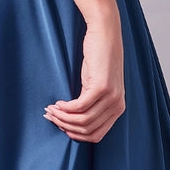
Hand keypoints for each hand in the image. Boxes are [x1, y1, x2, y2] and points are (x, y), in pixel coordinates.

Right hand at [44, 12, 125, 142]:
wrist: (104, 34)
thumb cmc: (99, 58)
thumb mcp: (98, 86)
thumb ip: (92, 105)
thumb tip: (71, 121)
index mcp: (118, 109)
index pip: (96, 135)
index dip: (75, 134)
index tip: (61, 126)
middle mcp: (118, 106)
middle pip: (87, 130)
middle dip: (65, 126)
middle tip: (51, 117)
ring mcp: (111, 97)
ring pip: (82, 121)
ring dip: (63, 118)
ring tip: (51, 110)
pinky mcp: (102, 88)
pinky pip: (79, 107)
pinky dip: (65, 108)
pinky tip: (57, 103)